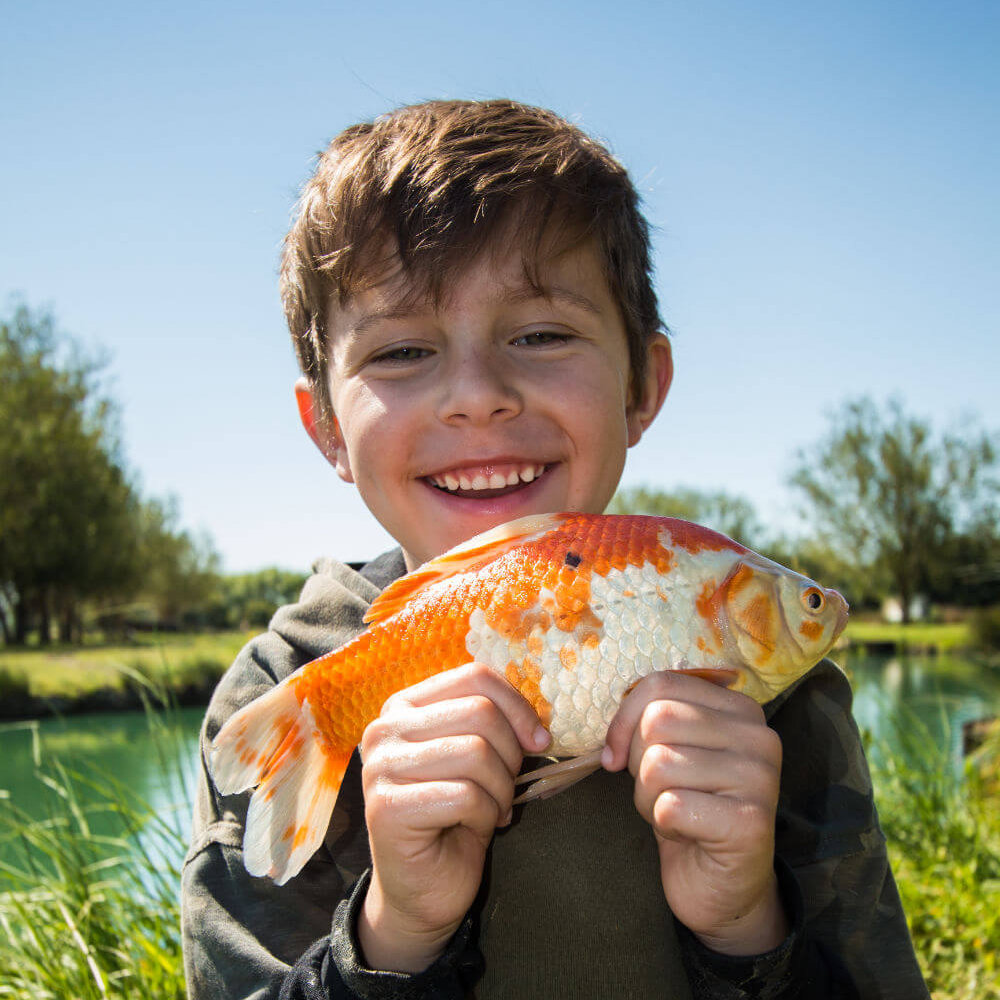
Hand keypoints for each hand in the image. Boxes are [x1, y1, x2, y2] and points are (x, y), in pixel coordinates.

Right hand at [357, 662, 549, 971]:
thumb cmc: (454, 815)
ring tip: (492, 808)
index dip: (518, 706)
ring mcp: (380, 767)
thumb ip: (492, 724)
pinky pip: (465, 796)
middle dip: (511, 754)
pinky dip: (486, 814)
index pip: (475, 677)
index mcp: (406, 705)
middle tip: (508, 786)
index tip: (539, 740)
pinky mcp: (386, 808)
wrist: (423, 889)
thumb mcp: (475, 755)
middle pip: (480, 712)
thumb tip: (539, 724)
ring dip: (500, 789)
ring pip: (476, 752)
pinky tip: (476, 827)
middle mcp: (385, 728)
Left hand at [602, 671, 787, 955]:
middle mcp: (759, 736)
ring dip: (648, 797)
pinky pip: (669, 805)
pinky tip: (686, 833)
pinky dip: (662, 822)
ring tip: (674, 812)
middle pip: (657, 721)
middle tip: (659, 791)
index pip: (662, 684)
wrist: (721, 885)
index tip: (616, 754)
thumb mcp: (668, 749)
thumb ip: (649, 718)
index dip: (624, 719)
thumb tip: (610, 727)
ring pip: (658, 763)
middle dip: (638, 762)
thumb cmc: (688, 808)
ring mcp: (759, 778)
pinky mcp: (750, 822)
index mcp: (740, 709)